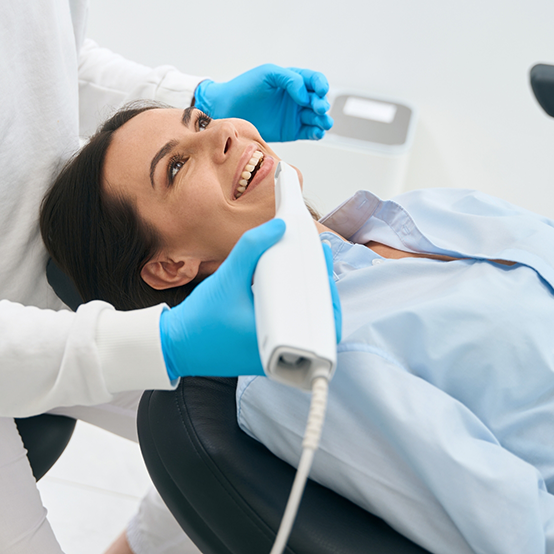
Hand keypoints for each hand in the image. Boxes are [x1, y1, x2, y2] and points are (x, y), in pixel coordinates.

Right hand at [159, 220, 342, 379]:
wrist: (178, 345)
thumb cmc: (200, 318)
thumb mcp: (228, 277)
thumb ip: (252, 247)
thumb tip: (277, 227)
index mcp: (278, 338)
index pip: (321, 318)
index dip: (327, 288)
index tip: (322, 260)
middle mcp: (281, 353)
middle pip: (318, 321)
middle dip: (320, 290)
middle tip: (317, 262)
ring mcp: (274, 356)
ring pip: (305, 327)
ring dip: (308, 299)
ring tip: (307, 271)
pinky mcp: (265, 354)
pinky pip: (289, 330)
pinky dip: (292, 308)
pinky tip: (289, 288)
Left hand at [194, 64, 333, 141]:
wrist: (228, 109)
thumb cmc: (245, 88)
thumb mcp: (268, 74)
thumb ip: (290, 79)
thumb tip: (305, 95)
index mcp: (294, 80)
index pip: (315, 80)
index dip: (321, 85)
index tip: (320, 91)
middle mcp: (297, 98)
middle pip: (319, 100)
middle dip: (322, 104)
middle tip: (318, 108)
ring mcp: (295, 115)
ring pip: (317, 118)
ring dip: (323, 120)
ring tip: (322, 123)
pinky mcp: (292, 131)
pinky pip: (309, 132)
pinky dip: (316, 133)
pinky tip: (316, 132)